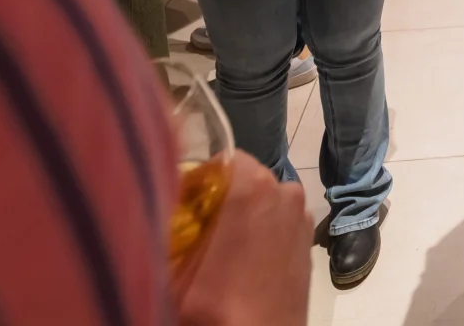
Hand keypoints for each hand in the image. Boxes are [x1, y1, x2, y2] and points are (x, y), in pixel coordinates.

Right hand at [176, 152, 312, 324]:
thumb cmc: (215, 304)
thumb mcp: (175, 266)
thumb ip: (167, 226)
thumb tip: (155, 202)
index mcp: (253, 186)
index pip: (222, 159)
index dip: (199, 180)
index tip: (183, 205)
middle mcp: (284, 191)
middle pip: (244, 180)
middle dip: (221, 198)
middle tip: (196, 228)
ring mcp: (301, 217)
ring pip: (263, 202)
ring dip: (242, 216)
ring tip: (219, 248)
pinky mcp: (308, 242)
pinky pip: (279, 223)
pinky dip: (263, 233)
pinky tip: (243, 260)